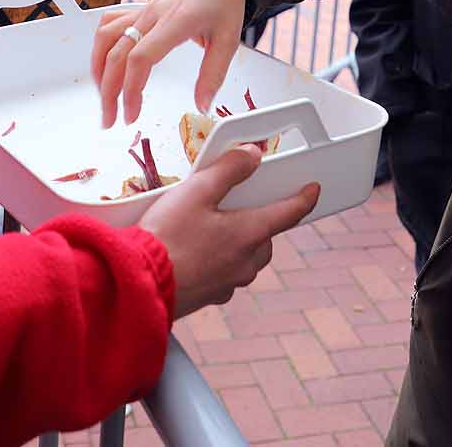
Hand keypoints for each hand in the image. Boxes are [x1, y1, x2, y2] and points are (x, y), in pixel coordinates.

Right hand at [90, 0, 247, 126]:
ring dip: (98, 70)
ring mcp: (142, 11)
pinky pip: (108, 25)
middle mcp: (153, 15)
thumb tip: (202, 105)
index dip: (131, 89)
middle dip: (108, 92)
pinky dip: (100, 47)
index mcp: (176, 22)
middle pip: (116, 54)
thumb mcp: (229, 38)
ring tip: (104, 97)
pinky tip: (103, 65)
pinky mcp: (137, 10)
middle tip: (111, 119)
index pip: (140, 57)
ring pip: (105, 38)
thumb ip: (214, 74)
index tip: (132, 114)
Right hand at [139, 144, 319, 318]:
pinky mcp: (210, 295)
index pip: (289, 213)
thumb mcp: (196, 190)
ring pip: (247, 257)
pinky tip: (194, 252)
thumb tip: (253, 155)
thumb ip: (228, 169)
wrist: (139, 283)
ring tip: (211, 227)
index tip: (313, 190)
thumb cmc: (165, 237)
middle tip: (238, 205)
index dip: (304, 198)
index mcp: (249, 233)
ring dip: (239, 242)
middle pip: (266, 236)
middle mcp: (246, 262)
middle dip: (260, 220)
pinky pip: (226, 274)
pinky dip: (219, 261)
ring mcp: (229, 282)